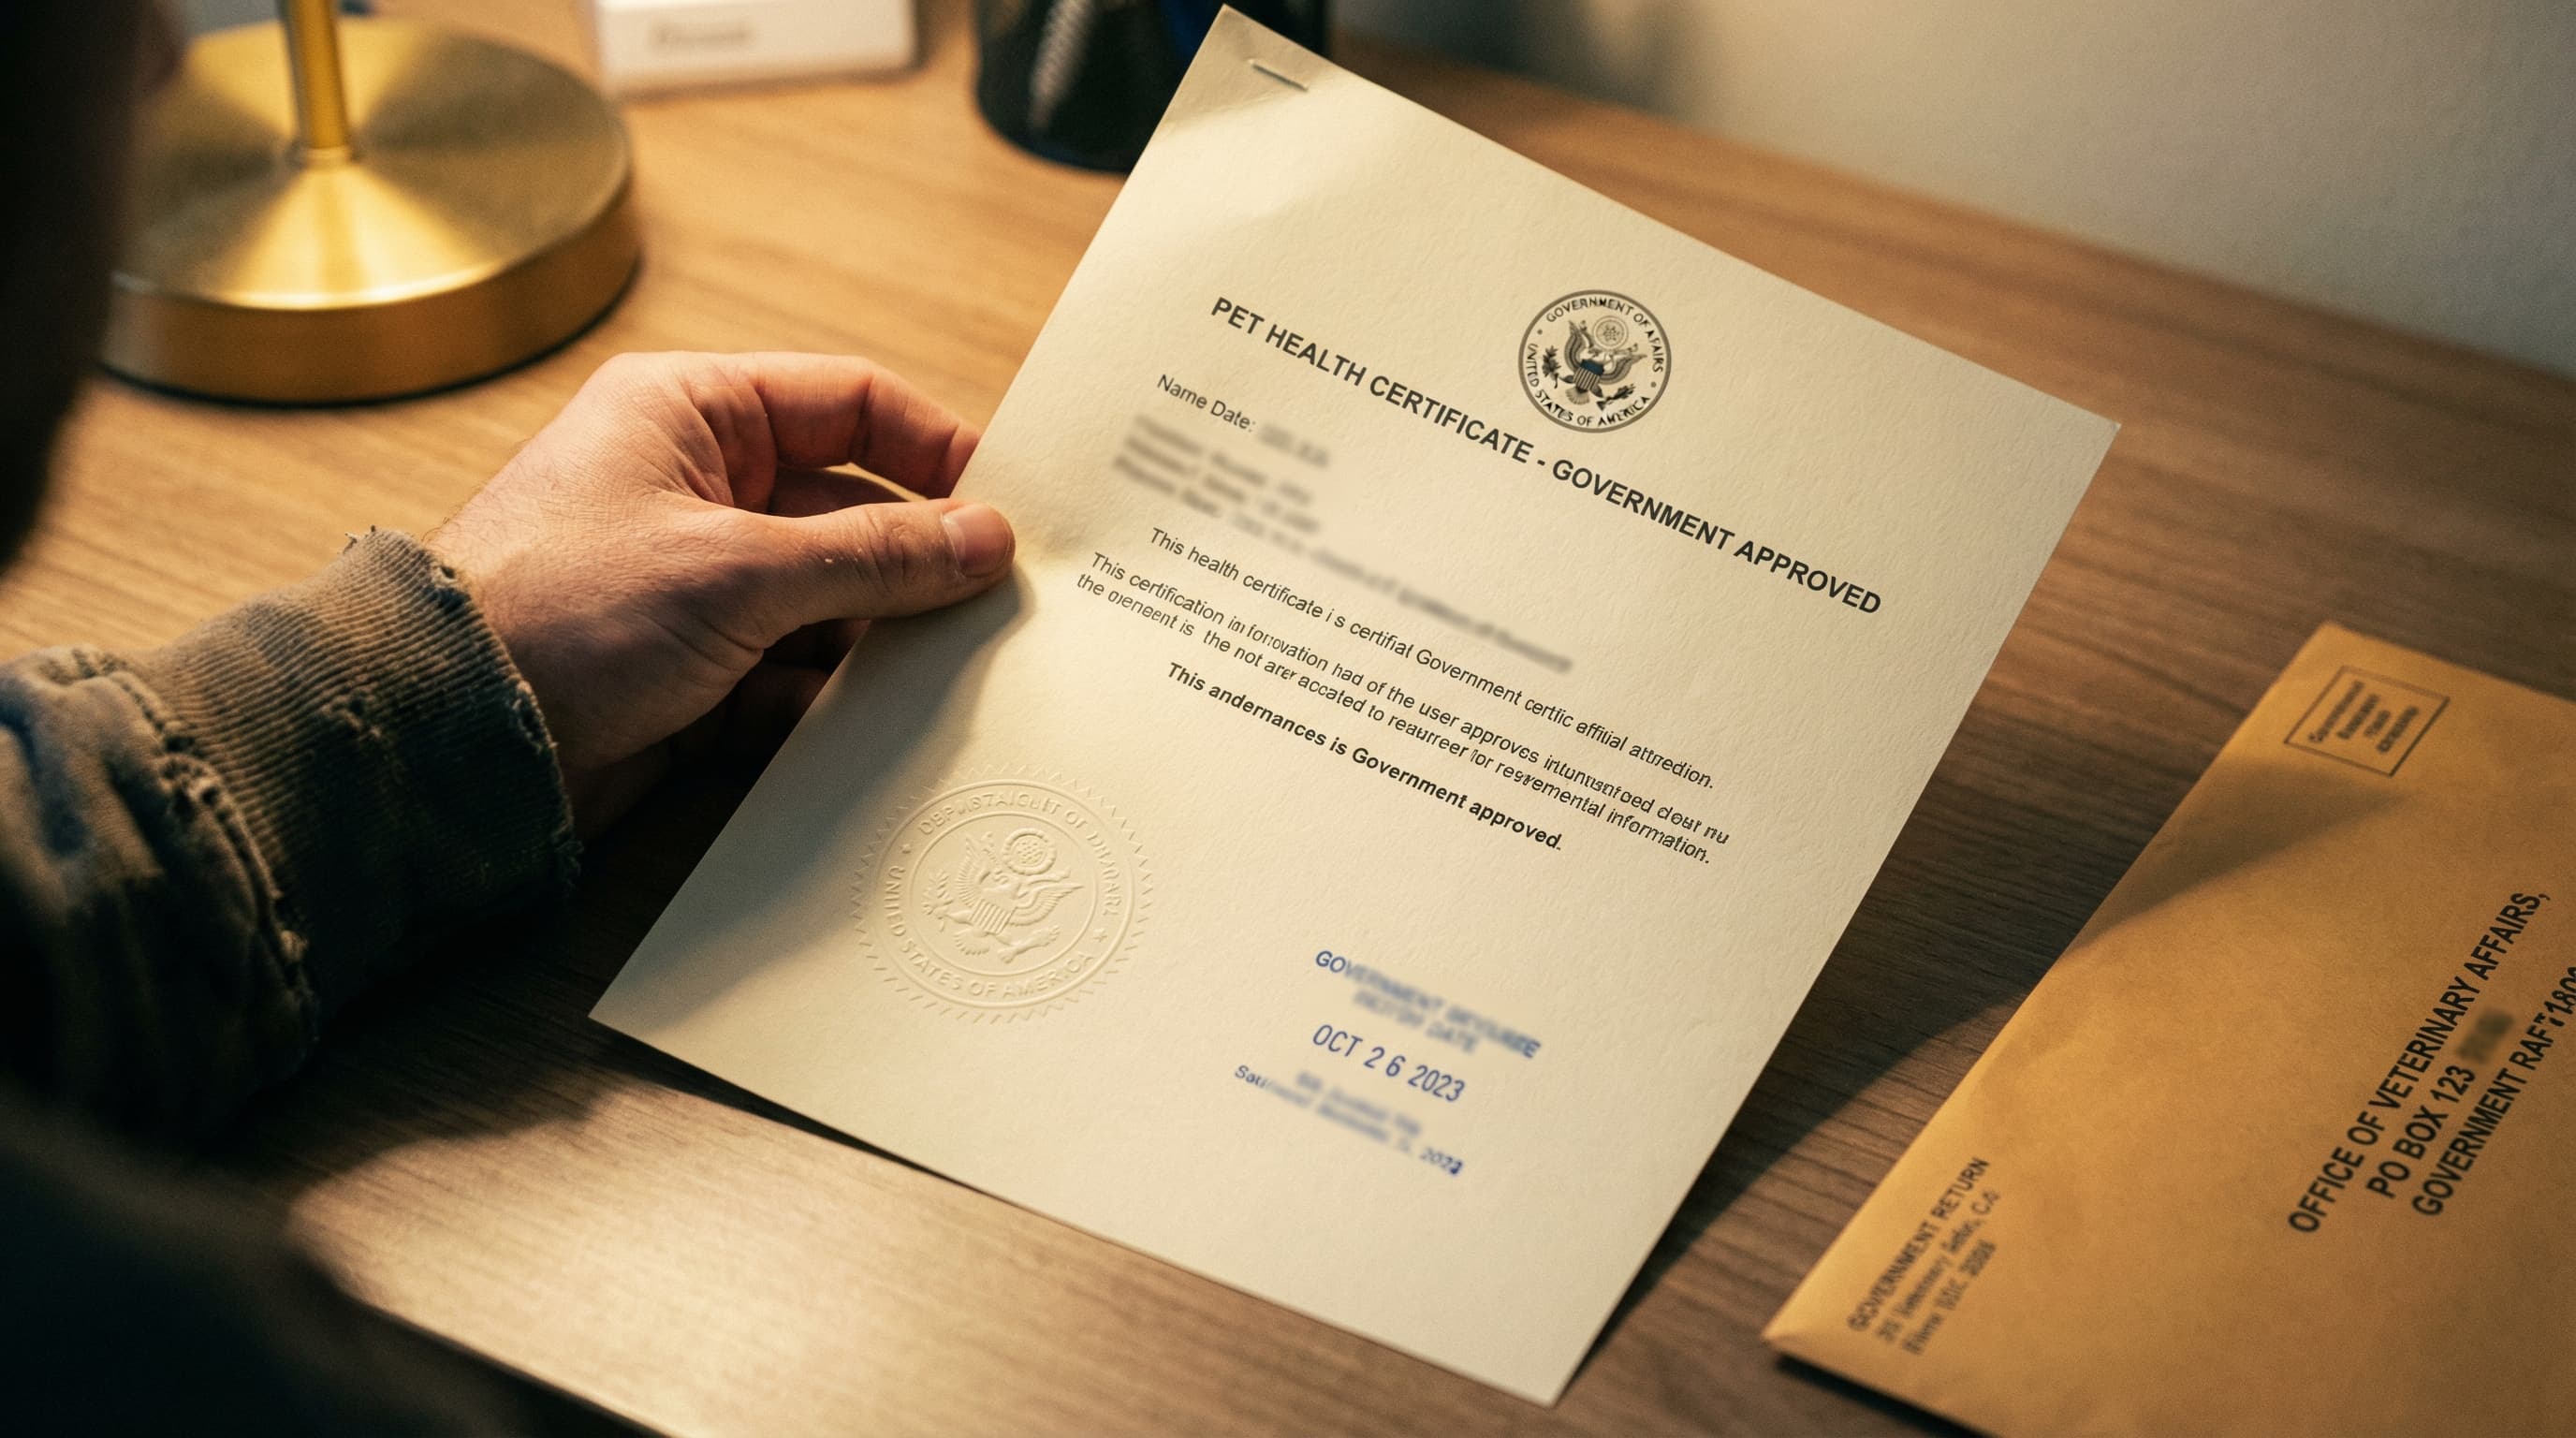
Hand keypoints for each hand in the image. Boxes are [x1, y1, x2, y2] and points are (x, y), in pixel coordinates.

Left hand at [429, 351, 1013, 833]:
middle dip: (915, 562)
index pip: (848, 403)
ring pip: (828, 599)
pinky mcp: (688, 669)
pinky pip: (790, 673)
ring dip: (875, 639)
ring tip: (935, 674)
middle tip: (993, 606)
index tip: (1007, 507)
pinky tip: (861, 724)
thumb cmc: (558, 613)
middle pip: (849, 509)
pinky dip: (826, 699)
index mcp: (689, 414)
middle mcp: (692, 487)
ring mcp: (691, 583)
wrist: (450, 740)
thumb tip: (984, 539)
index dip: (935, 449)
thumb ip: (877, 554)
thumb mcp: (741, 570)